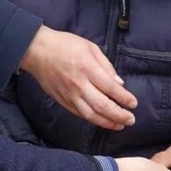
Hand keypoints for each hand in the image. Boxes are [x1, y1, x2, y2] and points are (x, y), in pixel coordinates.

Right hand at [20, 26, 136, 129]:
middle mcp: (79, 84)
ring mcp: (69, 95)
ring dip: (107, 123)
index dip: (124, 98)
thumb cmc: (65, 45)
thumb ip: (106, 66)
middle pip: (102, 106)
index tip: (133, 104)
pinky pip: (79, 114)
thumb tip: (119, 84)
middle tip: (131, 120)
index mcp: (87, 68)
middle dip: (119, 115)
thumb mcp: (90, 47)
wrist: (37, 50)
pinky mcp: (62, 100)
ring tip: (119, 125)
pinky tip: (102, 121)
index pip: (110, 88)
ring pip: (91, 115)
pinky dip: (92, 120)